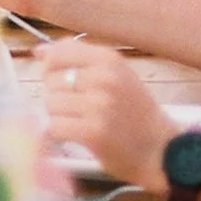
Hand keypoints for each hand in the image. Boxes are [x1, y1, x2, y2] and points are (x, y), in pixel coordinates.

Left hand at [38, 40, 173, 186]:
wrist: (161, 150)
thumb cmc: (136, 111)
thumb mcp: (115, 75)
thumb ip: (78, 59)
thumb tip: (39, 51)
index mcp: (108, 60)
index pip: (59, 52)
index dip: (52, 67)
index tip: (62, 79)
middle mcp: (103, 78)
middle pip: (51, 79)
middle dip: (58, 95)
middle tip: (79, 107)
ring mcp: (98, 105)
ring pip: (50, 103)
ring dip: (59, 116)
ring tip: (80, 121)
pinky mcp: (92, 132)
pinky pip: (54, 126)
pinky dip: (60, 133)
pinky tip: (76, 134)